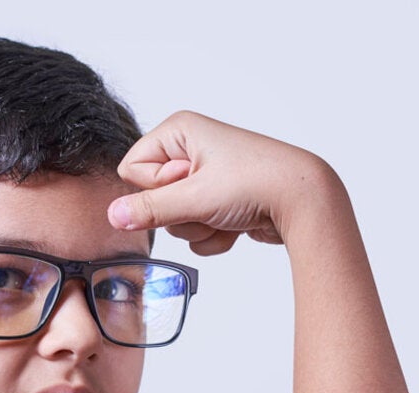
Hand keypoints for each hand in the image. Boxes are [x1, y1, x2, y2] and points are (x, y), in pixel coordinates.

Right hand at [107, 111, 334, 254]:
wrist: (304, 202)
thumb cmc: (257, 184)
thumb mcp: (195, 197)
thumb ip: (149, 209)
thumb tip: (113, 216)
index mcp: (179, 131)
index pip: (132, 169)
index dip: (156, 188)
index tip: (189, 184)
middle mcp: (192, 150)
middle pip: (154, 198)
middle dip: (181, 212)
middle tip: (212, 202)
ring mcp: (208, 178)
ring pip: (177, 219)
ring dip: (200, 226)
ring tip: (228, 213)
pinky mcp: (222, 203)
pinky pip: (199, 230)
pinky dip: (216, 235)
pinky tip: (237, 226)